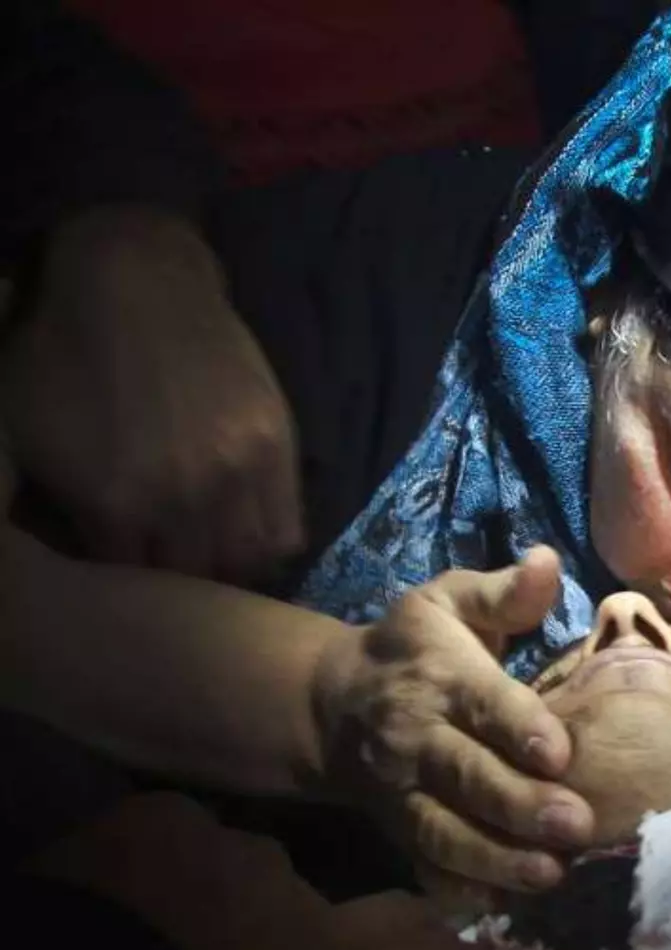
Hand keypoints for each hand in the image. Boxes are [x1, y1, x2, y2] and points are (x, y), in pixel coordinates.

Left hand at [0, 205, 301, 580]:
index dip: (123, 587)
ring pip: (247, 566)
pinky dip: (267, 544)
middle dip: (177, 584)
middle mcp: (183, 501)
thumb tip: (69, 561)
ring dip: (228, 570)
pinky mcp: (277, 449)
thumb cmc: (62, 356)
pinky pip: (287, 529)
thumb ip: (45, 506)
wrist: (136, 283)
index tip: (119, 575)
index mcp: (112, 505)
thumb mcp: (21, 436)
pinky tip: (244, 533)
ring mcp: (238, 475)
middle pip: (193, 586)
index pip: (129, 588)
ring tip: (209, 557)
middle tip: (165, 566)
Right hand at [312, 548, 588, 900]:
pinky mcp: (399, 831)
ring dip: (497, 859)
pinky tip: (500, 910)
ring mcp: (404, 793)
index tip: (560, 752)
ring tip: (549, 876)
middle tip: (576, 826)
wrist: (331, 704)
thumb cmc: (413, 648)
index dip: (519, 729)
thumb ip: (501, 593)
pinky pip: (425, 866)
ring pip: (447, 832)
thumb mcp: (447, 604)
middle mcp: (418, 740)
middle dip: (521, 805)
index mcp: (441, 678)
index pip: (484, 704)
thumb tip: (547, 561)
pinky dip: (459, 891)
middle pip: (468, 776)